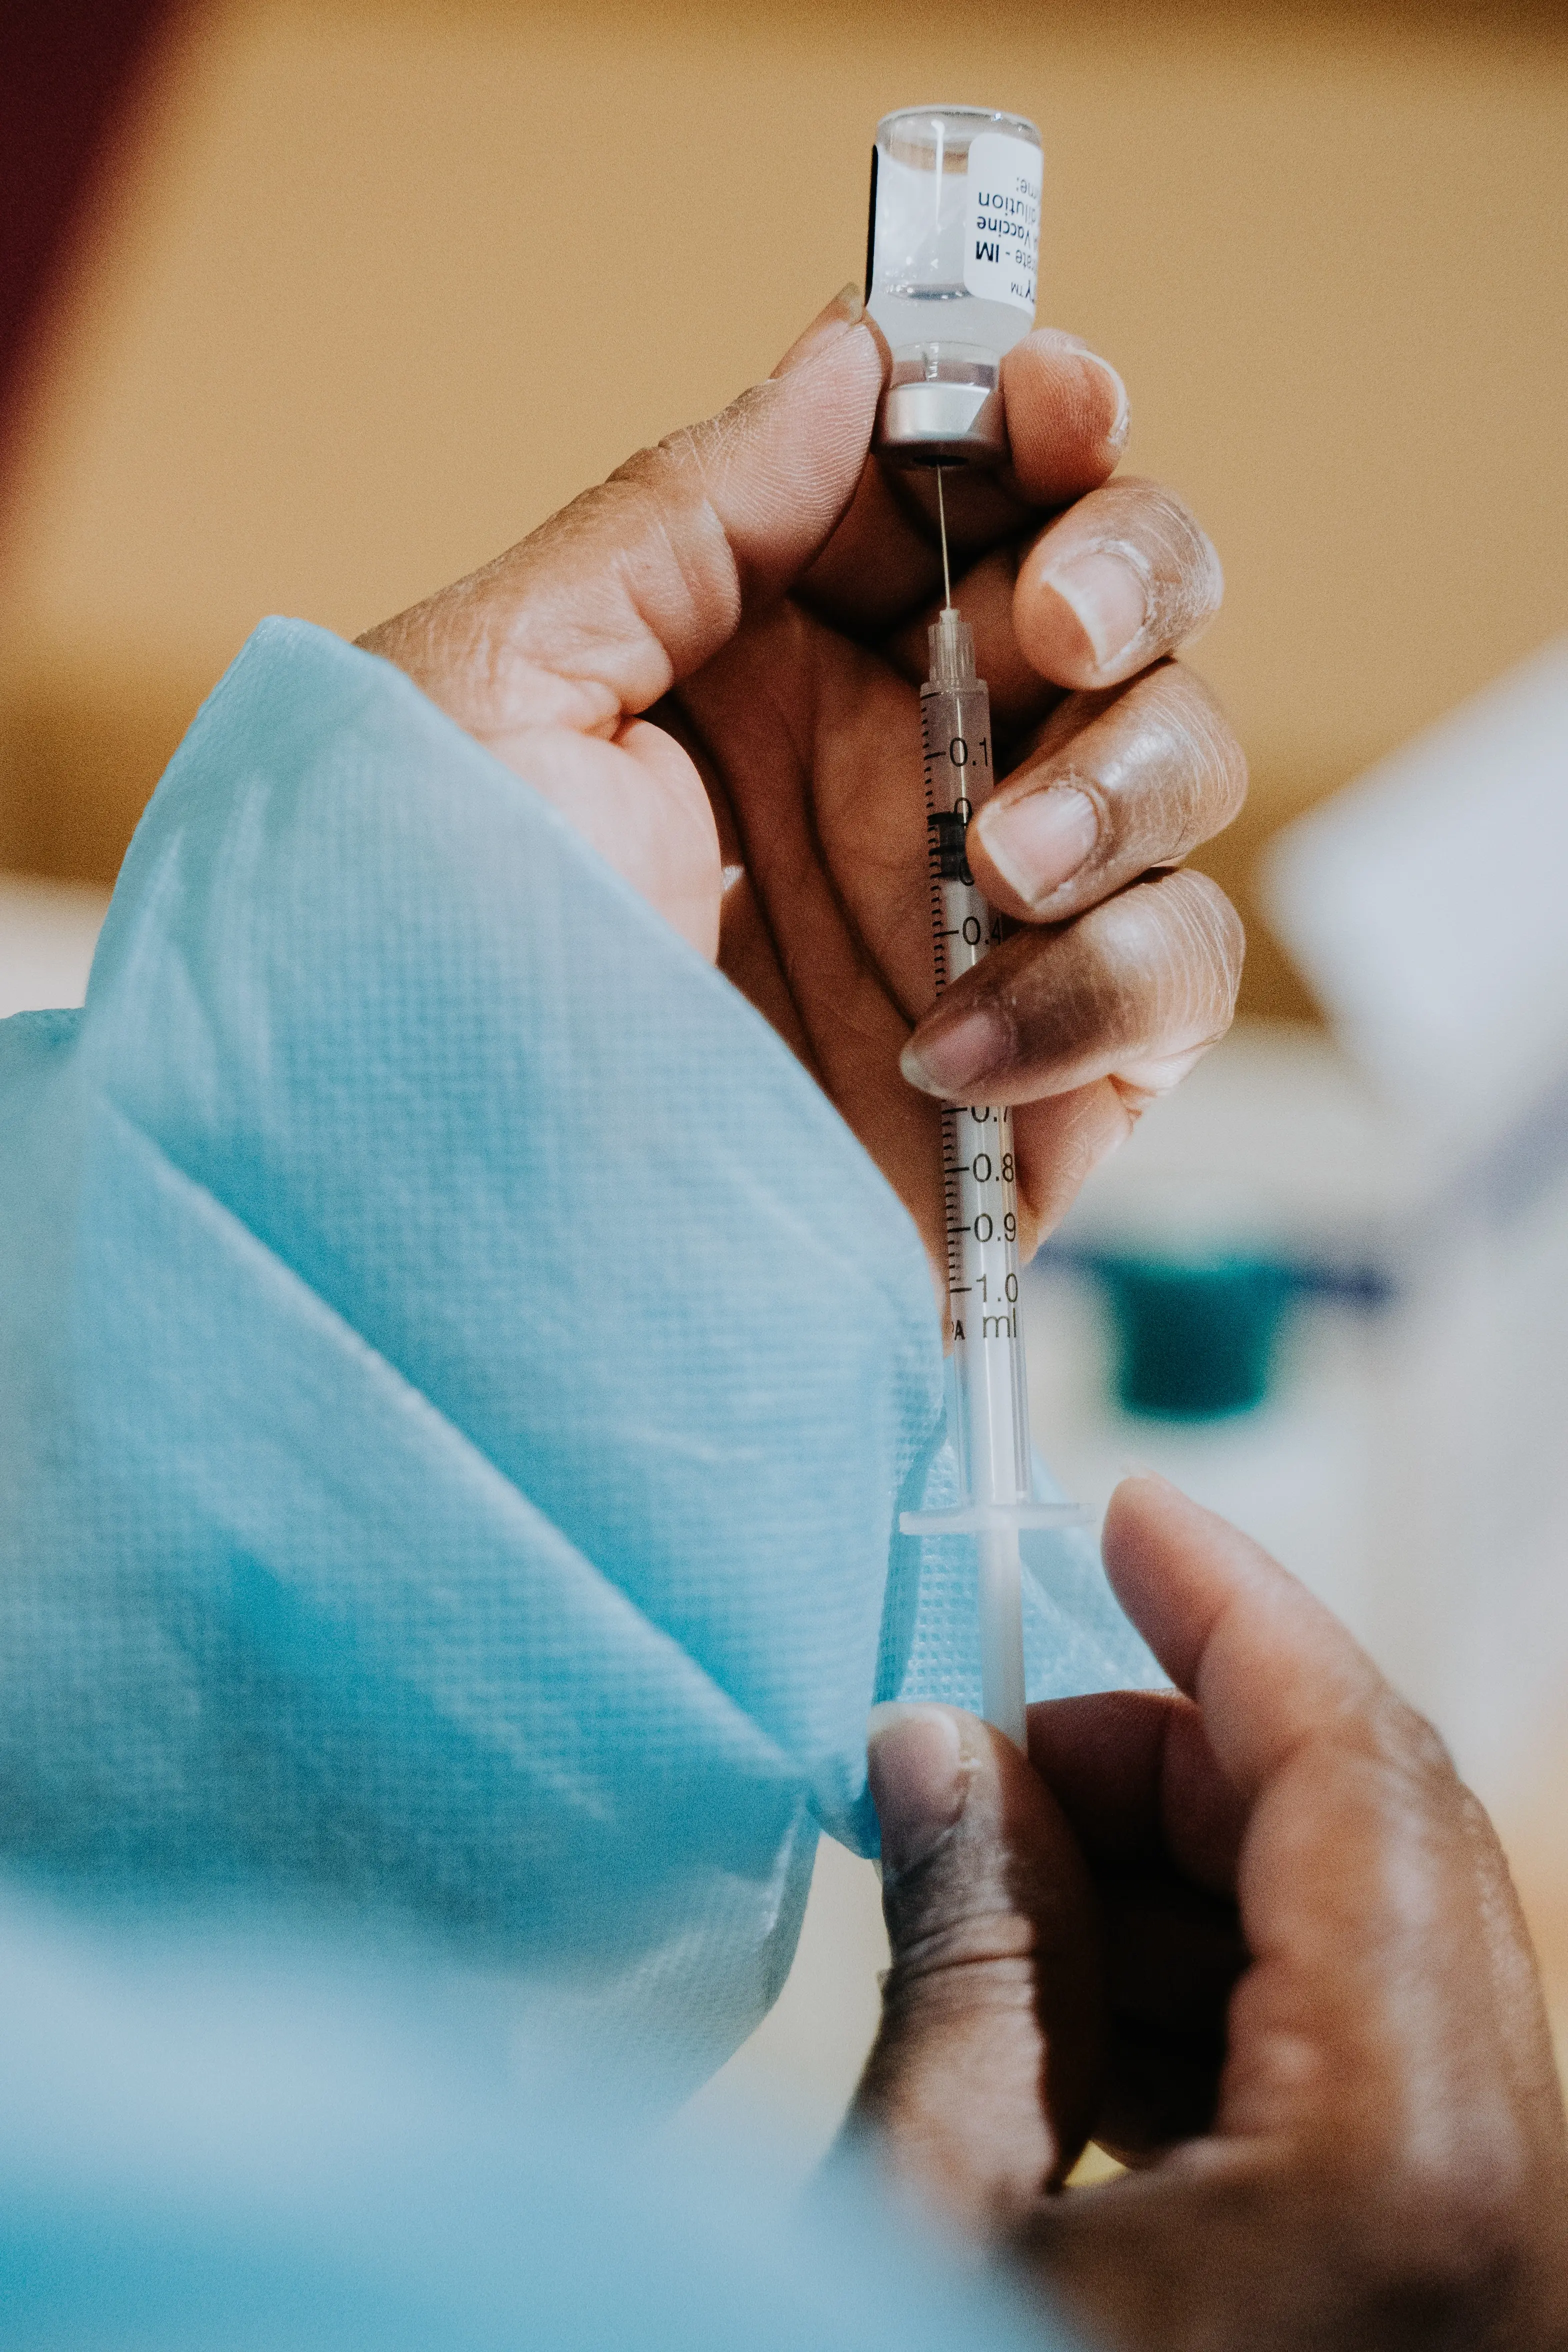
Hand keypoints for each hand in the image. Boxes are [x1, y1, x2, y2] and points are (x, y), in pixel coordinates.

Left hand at [360, 290, 1244, 1274]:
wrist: (434, 1258)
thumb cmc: (406, 972)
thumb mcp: (496, 697)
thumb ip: (681, 517)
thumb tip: (847, 358)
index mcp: (761, 661)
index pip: (960, 494)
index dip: (1041, 420)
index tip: (1051, 398)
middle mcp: (883, 777)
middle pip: (1118, 608)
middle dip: (1129, 572)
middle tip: (1049, 629)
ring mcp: (973, 924)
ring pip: (1182, 775)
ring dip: (1128, 783)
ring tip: (1001, 853)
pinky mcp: (1040, 1079)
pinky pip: (1173, 982)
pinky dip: (1100, 990)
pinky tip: (947, 1047)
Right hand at [849, 1477, 1567, 2350]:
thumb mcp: (932, 2228)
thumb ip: (963, 1963)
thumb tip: (940, 1755)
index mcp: (1404, 2165)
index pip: (1358, 1774)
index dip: (1237, 1609)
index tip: (1132, 1518)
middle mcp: (1504, 2198)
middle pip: (1372, 1846)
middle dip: (1168, 1759)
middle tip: (987, 1754)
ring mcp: (1491, 2248)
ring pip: (1365, 1953)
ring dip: (1174, 1883)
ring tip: (991, 1890)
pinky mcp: (1443, 2285)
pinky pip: (1357, 2071)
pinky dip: (1212, 2001)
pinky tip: (1061, 2014)